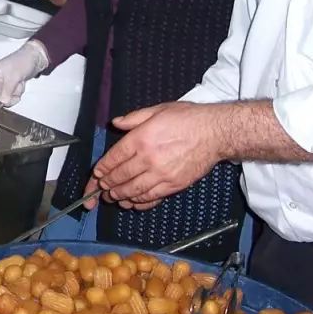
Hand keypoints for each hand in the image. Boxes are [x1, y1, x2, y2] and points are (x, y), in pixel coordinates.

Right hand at [0, 41, 48, 105]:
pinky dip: (17, 93)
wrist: (36, 58)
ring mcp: (3, 83)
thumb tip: (3, 102)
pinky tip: (22, 84)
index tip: (0, 99)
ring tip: (20, 86)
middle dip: (4, 98)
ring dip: (13, 95)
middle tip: (14, 98)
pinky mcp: (11, 86)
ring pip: (3, 97)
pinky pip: (11, 95)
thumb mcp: (14, 76)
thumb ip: (7, 90)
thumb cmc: (22, 62)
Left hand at [88, 102, 223, 205]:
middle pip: (120, 177)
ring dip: (119, 196)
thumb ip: (134, 118)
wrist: (215, 133)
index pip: (114, 157)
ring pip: (133, 191)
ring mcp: (162, 175)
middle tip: (100, 189)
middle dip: (107, 185)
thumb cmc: (188, 119)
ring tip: (112, 198)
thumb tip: (116, 123)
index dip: (103, 168)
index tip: (97, 173)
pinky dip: (139, 202)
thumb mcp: (157, 110)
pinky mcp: (174, 185)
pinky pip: (151, 197)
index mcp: (141, 139)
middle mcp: (149, 159)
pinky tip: (132, 203)